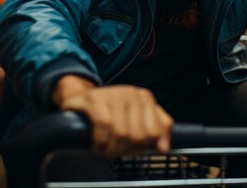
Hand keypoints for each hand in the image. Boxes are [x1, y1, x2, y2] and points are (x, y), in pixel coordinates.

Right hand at [52, 75, 172, 157]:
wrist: (83, 98)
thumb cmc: (112, 112)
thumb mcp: (137, 119)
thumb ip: (156, 131)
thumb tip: (164, 148)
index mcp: (145, 98)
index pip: (153, 131)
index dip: (143, 146)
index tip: (133, 150)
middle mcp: (130, 93)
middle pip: (137, 134)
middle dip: (125, 149)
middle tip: (116, 152)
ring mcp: (112, 94)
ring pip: (120, 132)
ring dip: (111, 149)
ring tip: (106, 152)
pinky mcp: (94, 99)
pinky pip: (103, 126)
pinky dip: (100, 142)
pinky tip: (97, 146)